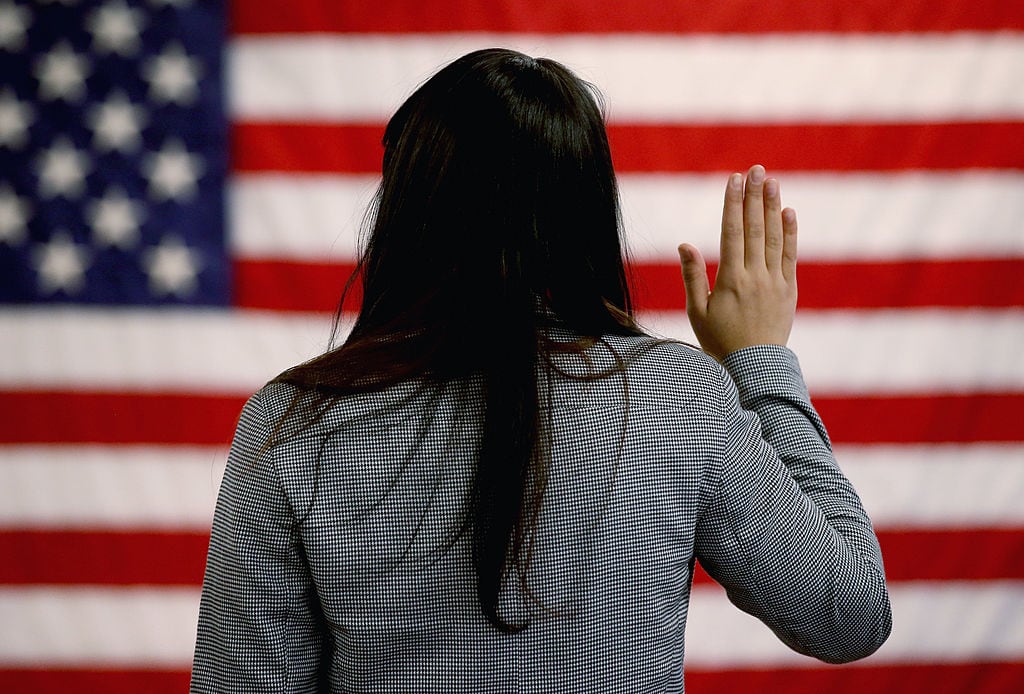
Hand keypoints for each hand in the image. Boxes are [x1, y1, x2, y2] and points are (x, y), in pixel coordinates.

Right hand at [678, 164, 797, 360]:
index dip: (733, 204)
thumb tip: (685, 245)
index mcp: (730, 280)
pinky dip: (790, 233)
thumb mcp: (697, 312)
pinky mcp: (789, 290)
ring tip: (772, 182)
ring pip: (774, 238)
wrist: (754, 368)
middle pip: (754, 228)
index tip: (734, 179)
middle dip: (754, 196)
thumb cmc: (719, 342)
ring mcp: (775, 282)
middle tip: (756, 170)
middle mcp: (755, 276)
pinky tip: (789, 212)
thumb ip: (692, 276)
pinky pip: (790, 256)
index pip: (732, 233)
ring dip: (773, 207)